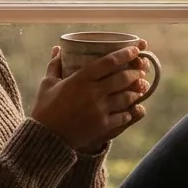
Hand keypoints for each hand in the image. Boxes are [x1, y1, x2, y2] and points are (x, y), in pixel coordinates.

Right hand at [31, 44, 149, 151]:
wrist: (45, 138)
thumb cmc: (45, 109)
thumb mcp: (47, 84)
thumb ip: (55, 65)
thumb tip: (57, 49)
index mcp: (81, 79)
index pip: (109, 62)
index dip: (125, 54)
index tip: (135, 49)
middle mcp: (93, 92)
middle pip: (123, 78)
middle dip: (135, 72)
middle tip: (141, 69)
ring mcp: (100, 109)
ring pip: (126, 97)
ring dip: (136, 91)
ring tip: (142, 87)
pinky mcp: (103, 125)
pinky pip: (123, 116)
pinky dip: (129, 111)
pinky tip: (132, 109)